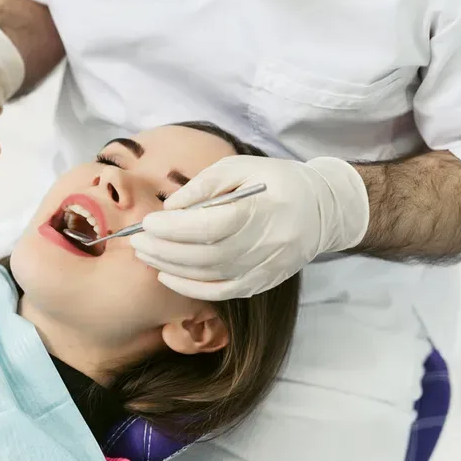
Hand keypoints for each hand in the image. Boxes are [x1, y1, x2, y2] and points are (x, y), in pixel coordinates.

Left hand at [129, 156, 370, 299]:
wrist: (324, 209)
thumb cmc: (276, 181)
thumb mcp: (241, 167)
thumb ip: (203, 185)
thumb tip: (170, 208)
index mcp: (262, 211)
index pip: (211, 226)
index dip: (175, 228)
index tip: (147, 221)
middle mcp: (265, 245)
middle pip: (204, 255)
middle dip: (163, 249)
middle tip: (135, 240)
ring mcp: (264, 269)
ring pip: (208, 276)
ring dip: (169, 267)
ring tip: (143, 253)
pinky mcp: (262, 282)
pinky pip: (220, 293)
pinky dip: (189, 288)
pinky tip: (167, 275)